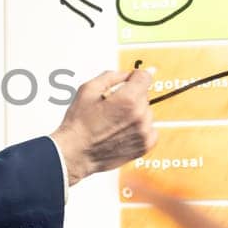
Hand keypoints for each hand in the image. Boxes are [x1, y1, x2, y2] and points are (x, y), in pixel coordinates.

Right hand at [50, 69, 155, 185]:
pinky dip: (140, 127)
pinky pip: (151, 128)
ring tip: (115, 121)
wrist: (76, 153)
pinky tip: (123, 130)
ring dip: (135, 112)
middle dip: (130, 96)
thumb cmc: (79, 124)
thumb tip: (128, 74)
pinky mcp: (145, 145)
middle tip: (112, 106)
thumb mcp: (88, 89)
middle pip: (144, 95)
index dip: (136, 75)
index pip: (144, 77)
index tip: (134, 77)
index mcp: (128, 100)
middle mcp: (140, 116)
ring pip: (147, 112)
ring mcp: (144, 132)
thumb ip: (111, 76)